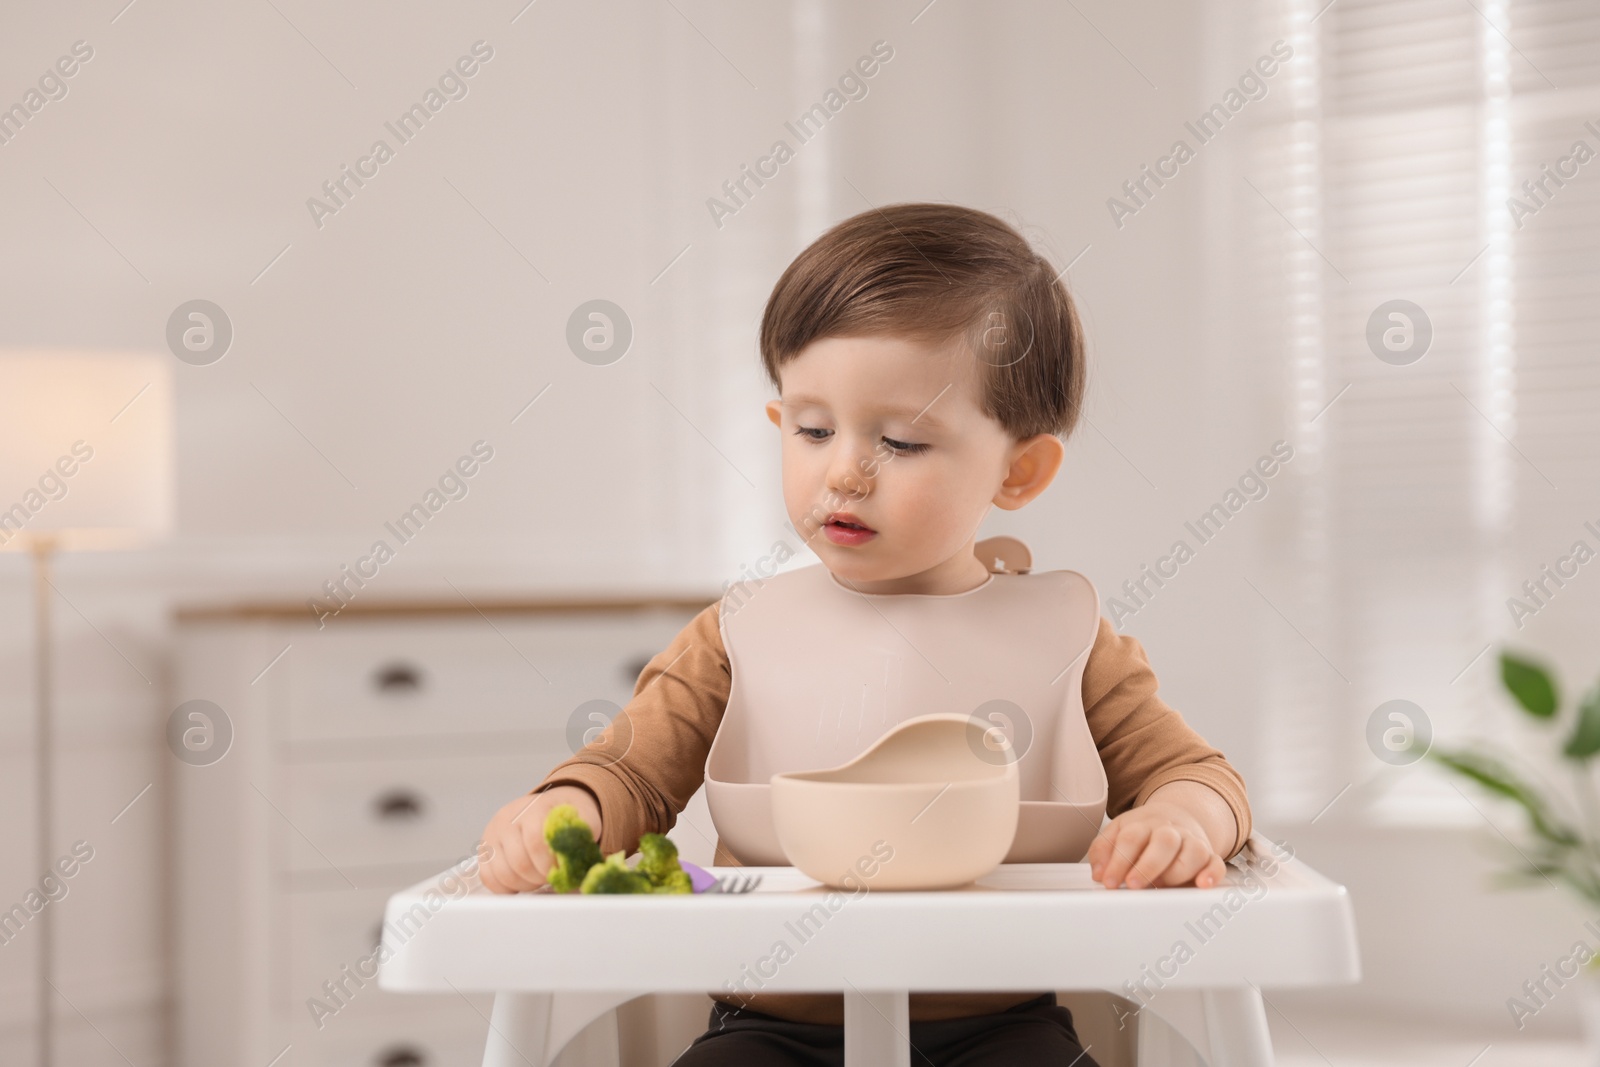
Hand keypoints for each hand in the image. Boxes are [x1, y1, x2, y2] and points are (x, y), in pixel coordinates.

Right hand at [479, 785, 602, 893]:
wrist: (549, 805)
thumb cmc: (568, 816)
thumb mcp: (585, 817)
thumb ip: (587, 834)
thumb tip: (586, 861)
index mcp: (534, 808)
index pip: (536, 843)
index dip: (550, 865)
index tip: (562, 871)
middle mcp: (508, 818)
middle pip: (520, 863)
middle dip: (540, 877)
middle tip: (552, 876)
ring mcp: (493, 833)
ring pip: (503, 874)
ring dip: (525, 884)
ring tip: (539, 877)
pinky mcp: (485, 849)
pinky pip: (489, 878)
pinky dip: (507, 887)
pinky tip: (523, 880)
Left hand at [1086, 801, 1225, 889]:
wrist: (1176, 815)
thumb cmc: (1143, 831)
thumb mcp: (1117, 833)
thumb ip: (1103, 851)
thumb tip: (1099, 873)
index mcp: (1144, 824)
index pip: (1131, 838)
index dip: (1118, 861)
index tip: (1109, 882)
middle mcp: (1170, 831)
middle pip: (1164, 841)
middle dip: (1147, 866)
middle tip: (1133, 884)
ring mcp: (1192, 842)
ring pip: (1193, 851)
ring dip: (1176, 871)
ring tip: (1160, 886)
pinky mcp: (1210, 857)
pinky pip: (1217, 863)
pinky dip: (1212, 874)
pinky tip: (1202, 884)